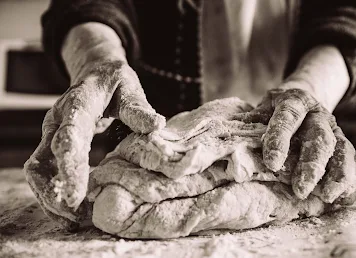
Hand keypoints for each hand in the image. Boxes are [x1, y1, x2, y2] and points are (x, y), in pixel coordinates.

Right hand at [24, 60, 165, 228]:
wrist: (95, 74)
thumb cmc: (115, 82)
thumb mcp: (129, 88)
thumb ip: (138, 108)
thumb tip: (156, 125)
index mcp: (77, 103)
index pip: (69, 134)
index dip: (70, 165)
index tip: (76, 194)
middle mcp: (57, 120)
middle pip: (46, 158)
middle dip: (58, 189)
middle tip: (77, 215)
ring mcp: (51, 133)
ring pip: (38, 170)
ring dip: (51, 196)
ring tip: (74, 219)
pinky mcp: (51, 144)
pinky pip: (43, 172)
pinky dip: (52, 192)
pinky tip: (69, 210)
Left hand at [234, 88, 355, 202]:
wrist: (300, 99)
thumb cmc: (273, 110)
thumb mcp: (261, 109)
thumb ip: (252, 124)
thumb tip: (235, 146)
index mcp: (294, 100)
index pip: (287, 117)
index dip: (280, 139)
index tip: (272, 163)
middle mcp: (317, 114)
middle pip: (319, 138)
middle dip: (311, 165)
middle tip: (300, 189)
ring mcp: (333, 128)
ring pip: (341, 149)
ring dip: (336, 175)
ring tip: (326, 197)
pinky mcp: (343, 142)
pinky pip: (352, 160)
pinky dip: (349, 179)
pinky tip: (341, 198)